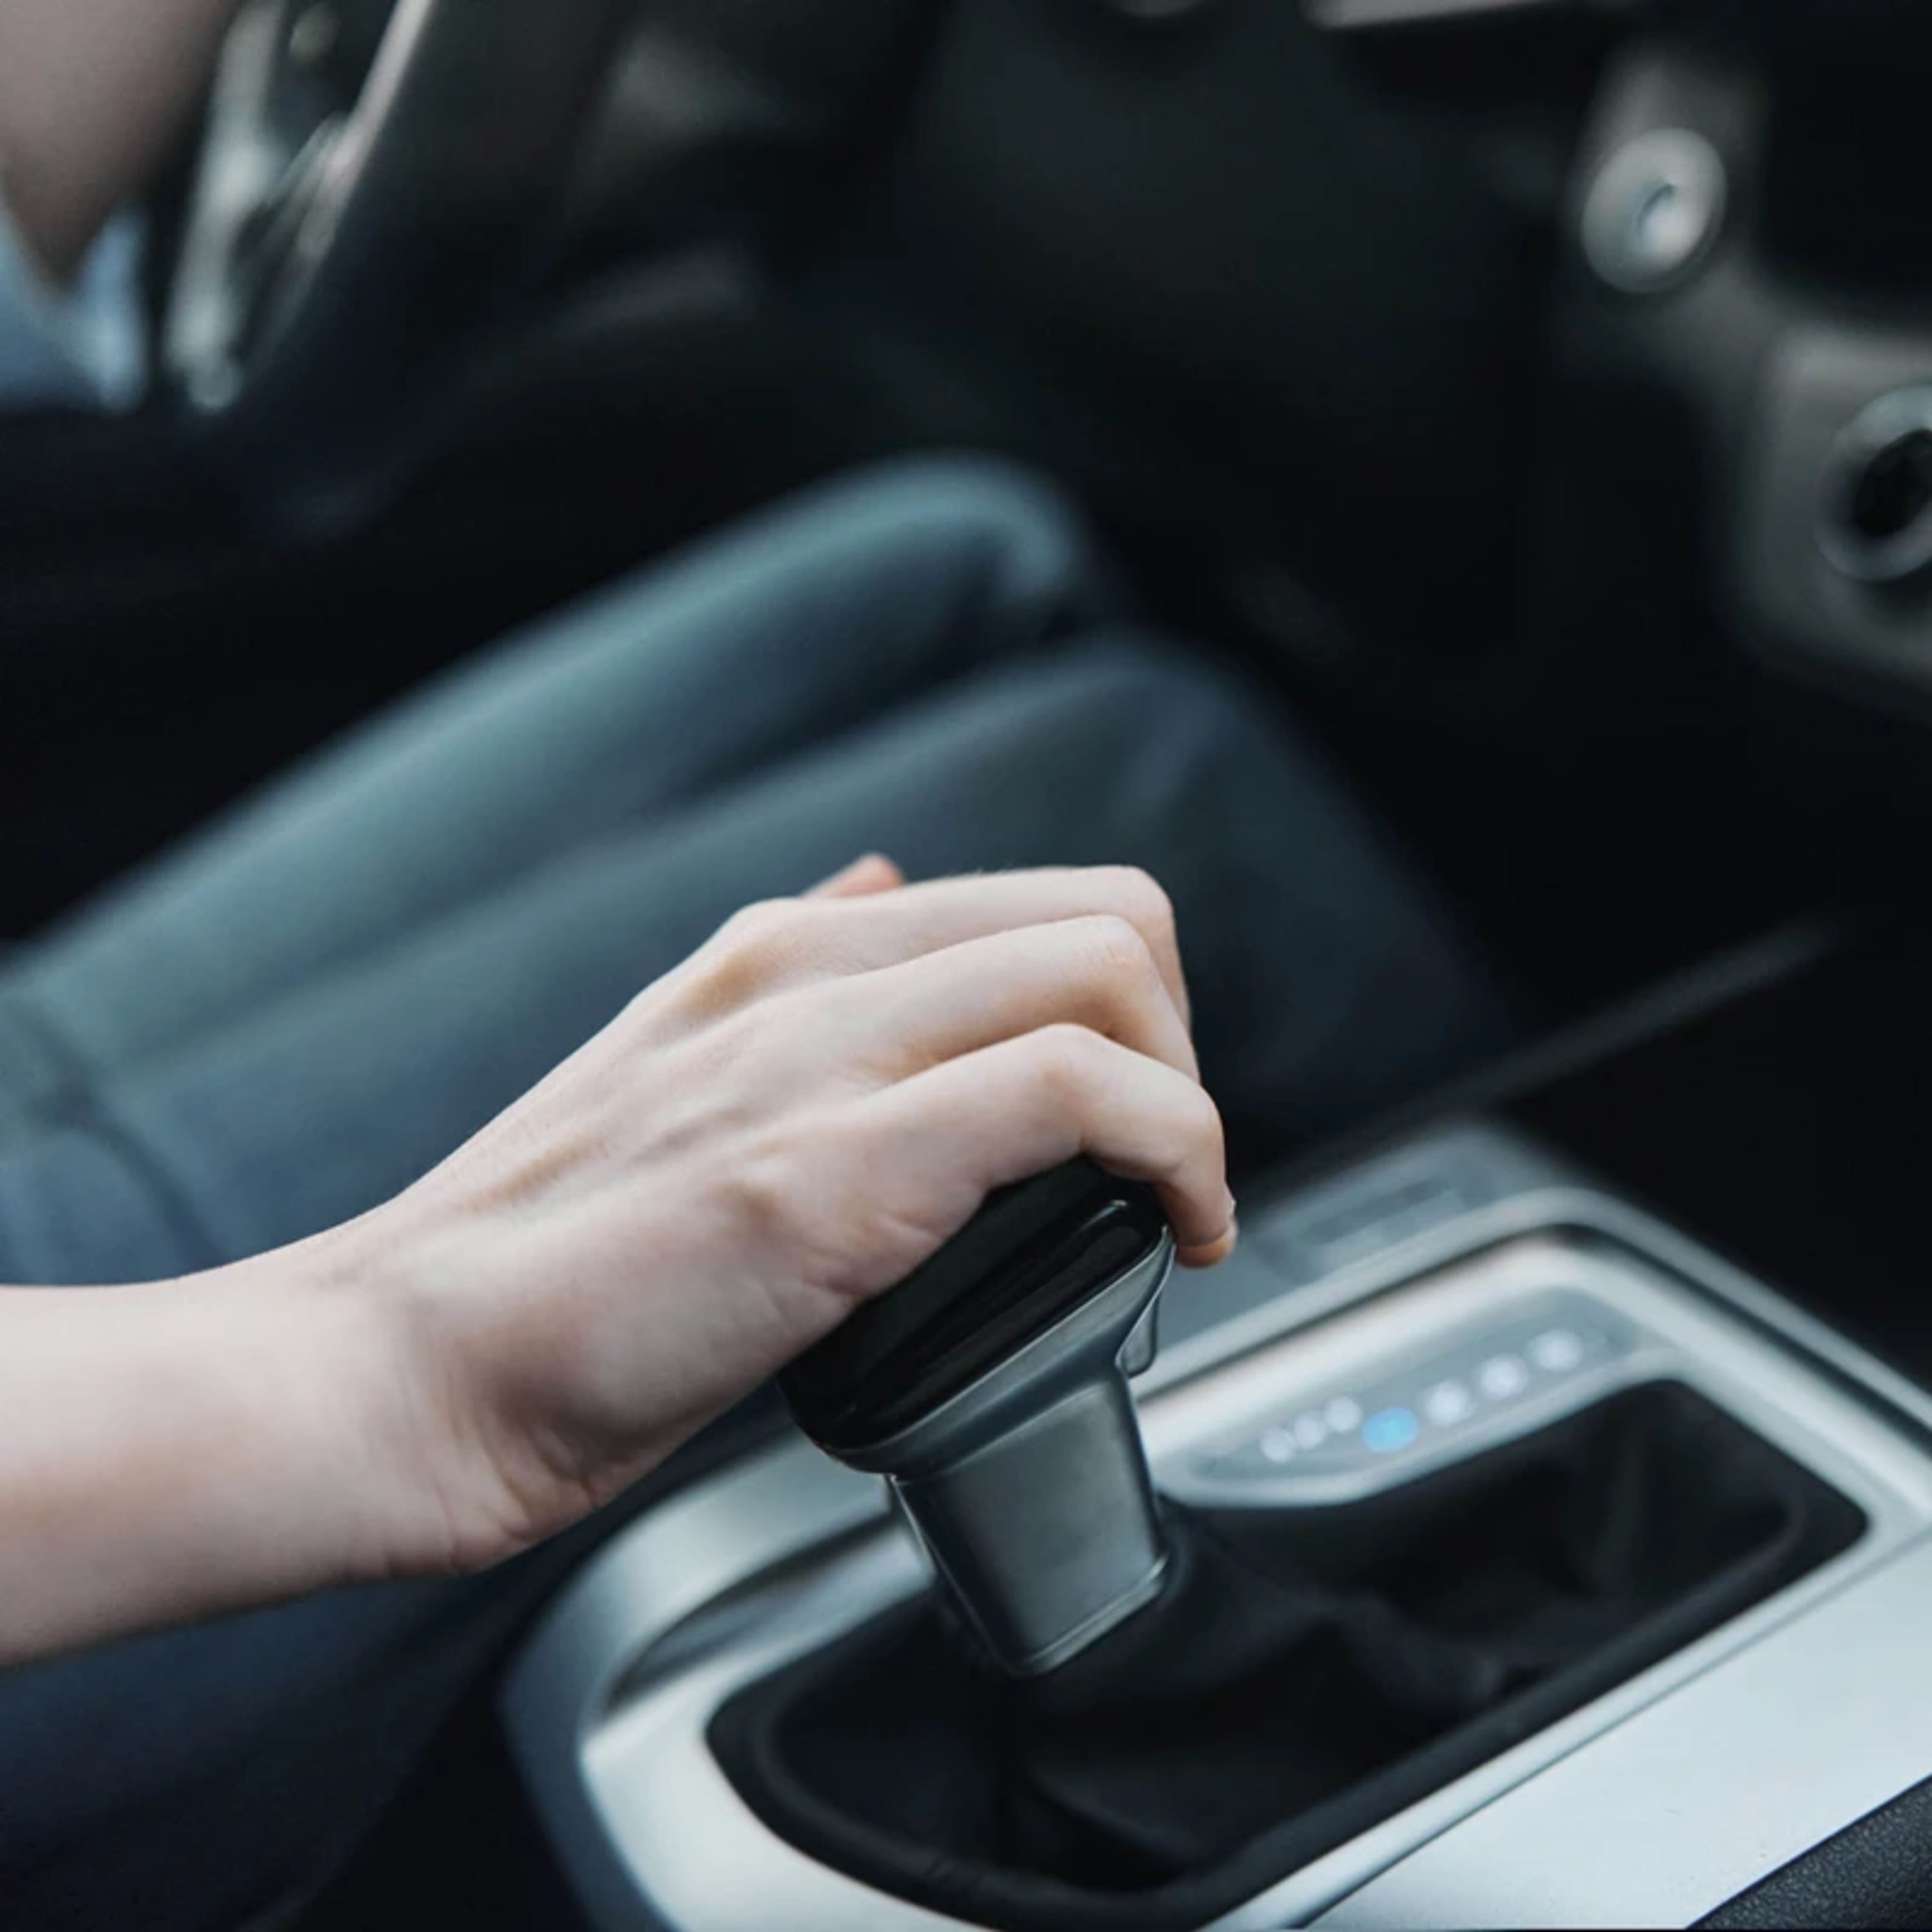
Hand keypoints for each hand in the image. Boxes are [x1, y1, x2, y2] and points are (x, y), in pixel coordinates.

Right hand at [338, 860, 1236, 1575]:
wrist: (400, 1370)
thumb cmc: (538, 1265)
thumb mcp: (670, 1074)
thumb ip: (789, 991)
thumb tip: (877, 896)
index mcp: (781, 952)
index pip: (1040, 905)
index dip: (1132, 1009)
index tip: (1134, 1123)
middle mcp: (808, 972)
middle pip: (1106, 915)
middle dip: (1180, 1041)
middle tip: (1162, 1164)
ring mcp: (817, 1058)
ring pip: (1107, 972)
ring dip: (1190, 1099)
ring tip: (1173, 1205)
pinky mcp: (827, 1169)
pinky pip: (1078, 1092)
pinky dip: (1177, 1155)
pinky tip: (1171, 1234)